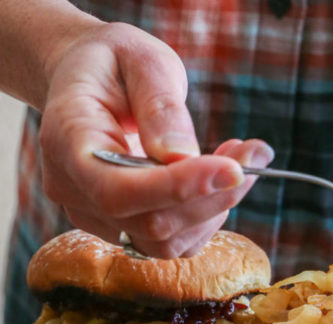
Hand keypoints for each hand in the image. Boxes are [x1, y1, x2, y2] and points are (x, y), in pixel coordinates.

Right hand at [38, 22, 272, 256]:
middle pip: (150, 224)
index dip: (177, 189)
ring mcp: (96, 215)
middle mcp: (74, 189)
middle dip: (213, 195)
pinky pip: (174, 241)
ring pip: (167, 242)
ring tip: (242, 158)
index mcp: (67, 141)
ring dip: (217, 207)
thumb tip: (182, 157)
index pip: (117, 190)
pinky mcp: (123, 229)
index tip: (233, 170)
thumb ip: (160, 105)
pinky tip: (221, 177)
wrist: (90, 80)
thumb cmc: (115, 65)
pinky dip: (208, 215)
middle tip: (254, 154)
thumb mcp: (141, 61)